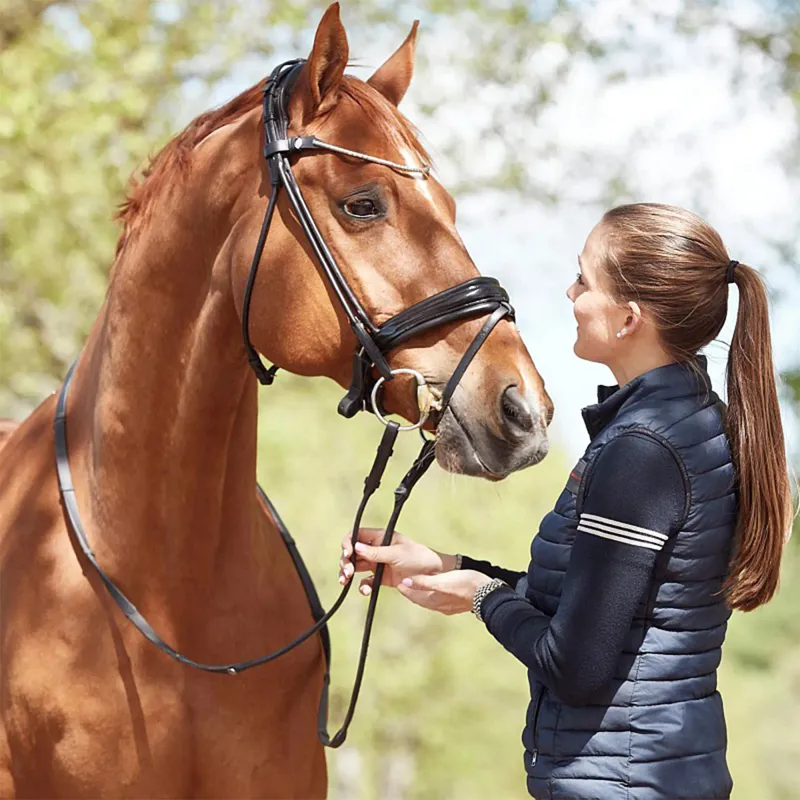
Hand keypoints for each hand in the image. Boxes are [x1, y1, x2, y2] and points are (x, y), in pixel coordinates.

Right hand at [339, 527, 456, 594]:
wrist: (436, 576)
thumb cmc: (421, 558)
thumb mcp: (398, 554)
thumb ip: (376, 553)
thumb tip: (356, 547)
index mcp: (381, 537)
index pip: (357, 535)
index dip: (348, 543)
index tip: (347, 554)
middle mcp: (378, 549)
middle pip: (353, 552)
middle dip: (346, 561)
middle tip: (347, 572)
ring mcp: (380, 564)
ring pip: (356, 567)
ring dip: (348, 573)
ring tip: (345, 581)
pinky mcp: (383, 578)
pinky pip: (367, 581)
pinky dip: (363, 586)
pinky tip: (365, 591)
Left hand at [397, 570, 491, 614]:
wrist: (488, 594)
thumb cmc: (465, 585)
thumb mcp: (441, 581)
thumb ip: (423, 582)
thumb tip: (404, 582)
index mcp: (433, 601)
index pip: (413, 596)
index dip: (405, 589)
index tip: (398, 582)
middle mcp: (439, 606)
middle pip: (421, 599)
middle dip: (413, 591)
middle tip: (405, 583)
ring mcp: (449, 606)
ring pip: (431, 600)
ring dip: (424, 593)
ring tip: (420, 585)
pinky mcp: (457, 603)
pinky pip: (441, 599)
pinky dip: (435, 593)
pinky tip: (439, 590)